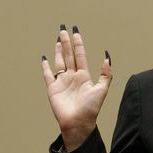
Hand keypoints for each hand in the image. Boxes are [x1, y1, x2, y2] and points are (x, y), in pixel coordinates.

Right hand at [42, 26, 112, 151]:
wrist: (78, 123)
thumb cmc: (91, 109)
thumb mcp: (102, 90)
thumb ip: (105, 74)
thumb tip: (107, 57)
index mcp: (84, 76)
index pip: (80, 55)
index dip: (78, 44)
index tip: (76, 32)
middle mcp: (73, 77)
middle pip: (68, 55)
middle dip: (66, 42)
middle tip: (63, 29)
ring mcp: (62, 82)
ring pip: (59, 62)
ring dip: (58, 51)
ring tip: (57, 39)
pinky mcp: (53, 88)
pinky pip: (48, 75)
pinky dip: (46, 67)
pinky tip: (45, 58)